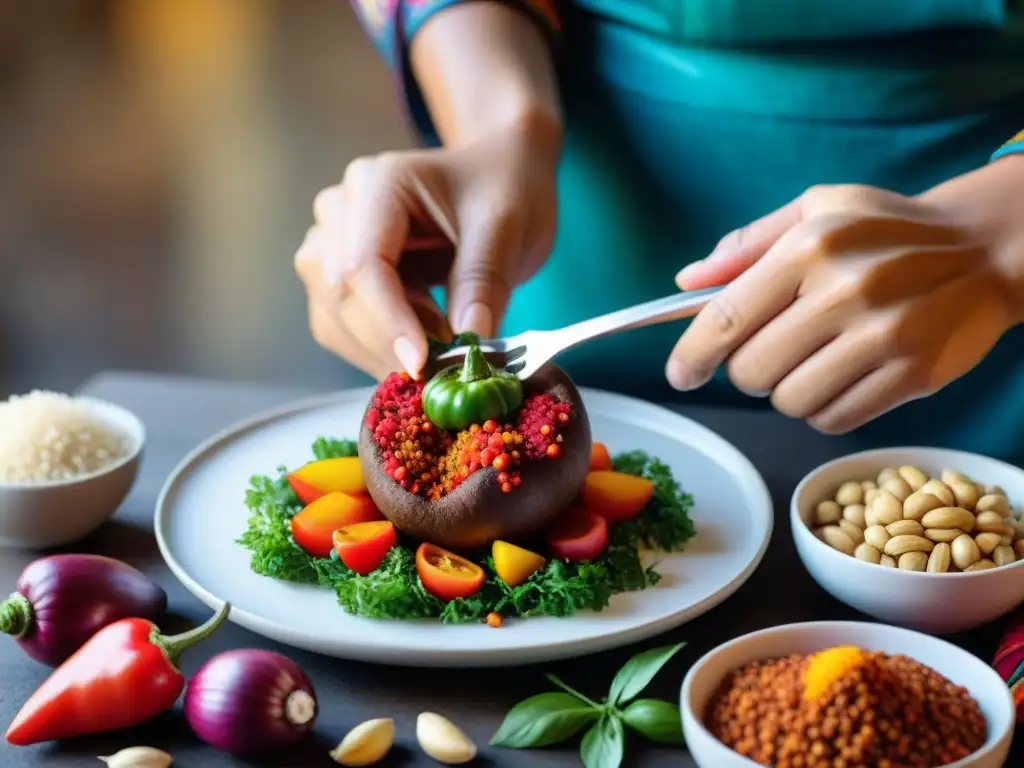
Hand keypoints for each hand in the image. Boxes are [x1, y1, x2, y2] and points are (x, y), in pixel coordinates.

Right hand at [295, 122, 558, 379]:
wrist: (499, 175)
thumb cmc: (502, 187)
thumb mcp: (506, 225)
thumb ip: (483, 281)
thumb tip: (468, 340)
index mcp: (379, 183)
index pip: (364, 263)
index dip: (389, 320)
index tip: (423, 363)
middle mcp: (342, 209)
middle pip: (340, 293)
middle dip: (388, 341)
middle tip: (443, 368)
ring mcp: (334, 243)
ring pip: (332, 316)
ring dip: (379, 350)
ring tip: (440, 350)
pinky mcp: (339, 277)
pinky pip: (339, 327)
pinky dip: (375, 350)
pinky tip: (421, 349)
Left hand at [667, 157, 1023, 433]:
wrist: (985, 248)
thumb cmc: (886, 228)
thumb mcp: (817, 208)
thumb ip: (747, 245)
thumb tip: (688, 282)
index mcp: (810, 246)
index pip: (727, 318)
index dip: (692, 355)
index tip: (680, 374)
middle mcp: (845, 291)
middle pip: (751, 371)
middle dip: (746, 371)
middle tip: (767, 354)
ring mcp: (883, 337)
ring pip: (790, 401)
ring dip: (786, 392)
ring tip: (810, 361)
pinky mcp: (912, 375)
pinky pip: (834, 419)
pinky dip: (823, 408)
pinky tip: (839, 377)